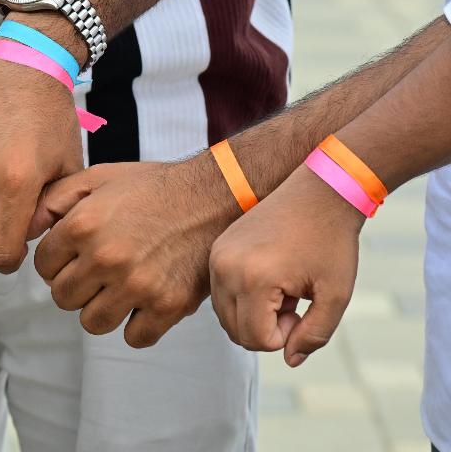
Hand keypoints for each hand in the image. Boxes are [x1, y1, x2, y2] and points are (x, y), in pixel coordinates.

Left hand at [31, 157, 239, 346]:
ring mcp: (138, 285)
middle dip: (73, 285)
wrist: (215, 195)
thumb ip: (52, 201)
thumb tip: (23, 230)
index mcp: (83, 225)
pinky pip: (134, 337)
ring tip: (116, 287)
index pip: (42, 266)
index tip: (73, 255)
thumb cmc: (152, 187)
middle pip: (62, 297)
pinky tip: (142, 301)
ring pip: (92, 322)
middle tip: (95, 271)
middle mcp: (106, 257)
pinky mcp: (169, 305)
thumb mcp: (97, 178)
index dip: (55, 260)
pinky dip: (135, 325)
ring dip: (99, 308)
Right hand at [210, 165, 363, 366]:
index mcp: (253, 279)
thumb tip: (289, 359)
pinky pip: (220, 293)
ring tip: (282, 289)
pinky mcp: (215, 250)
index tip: (303, 309)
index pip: (255, 339)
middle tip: (294, 302)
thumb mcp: (336, 294)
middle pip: (235, 331)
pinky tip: (270, 277)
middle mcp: (225, 268)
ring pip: (224, 315)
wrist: (319, 192)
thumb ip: (315, 335)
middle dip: (267, 328)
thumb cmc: (332, 242)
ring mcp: (216, 257)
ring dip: (254, 314)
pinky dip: (243, 298)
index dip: (285, 336)